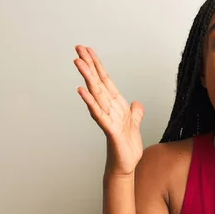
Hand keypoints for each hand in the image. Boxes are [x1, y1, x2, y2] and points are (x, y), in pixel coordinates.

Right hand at [74, 45, 144, 175]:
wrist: (126, 165)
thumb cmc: (127, 146)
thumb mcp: (135, 124)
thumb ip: (136, 112)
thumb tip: (137, 103)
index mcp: (116, 105)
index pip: (105, 80)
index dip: (98, 65)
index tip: (88, 50)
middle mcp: (109, 108)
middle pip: (97, 82)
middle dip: (89, 65)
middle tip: (77, 48)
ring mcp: (107, 118)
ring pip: (96, 94)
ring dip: (87, 78)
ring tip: (78, 62)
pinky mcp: (109, 129)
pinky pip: (98, 113)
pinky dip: (90, 102)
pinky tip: (81, 91)